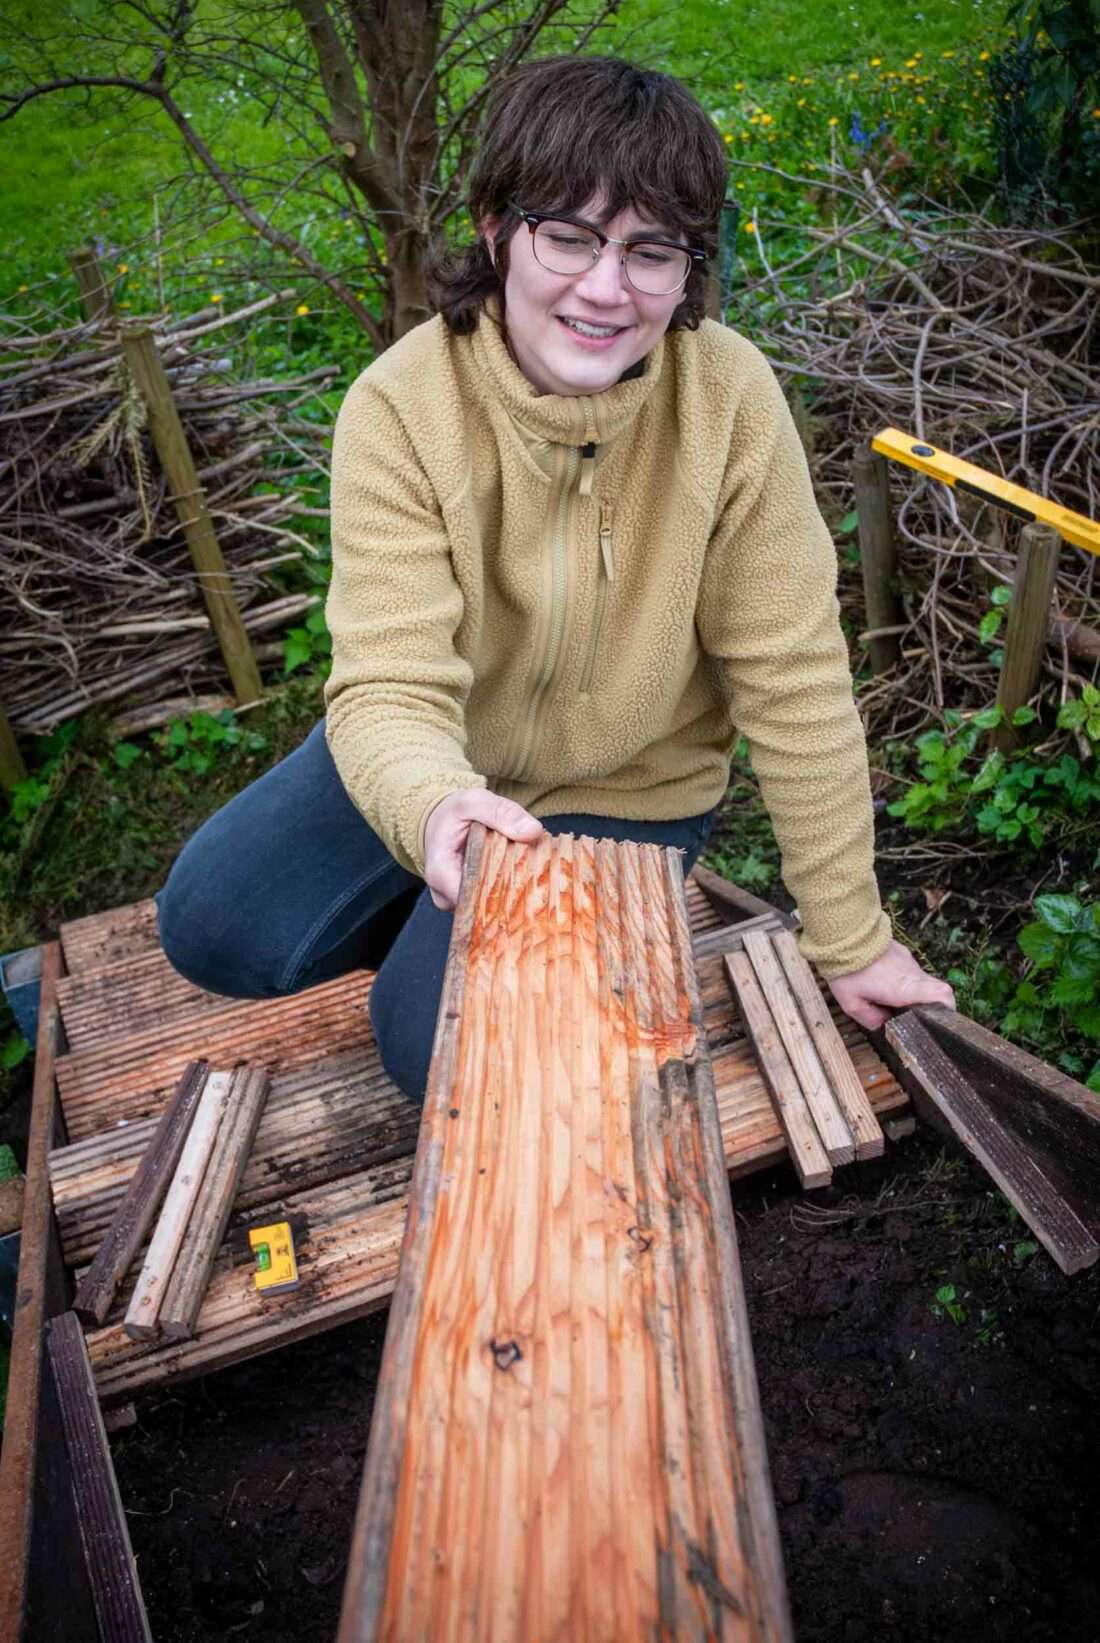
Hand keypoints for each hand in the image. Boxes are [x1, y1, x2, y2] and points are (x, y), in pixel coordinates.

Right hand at [423, 788, 543, 910]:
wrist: (441, 821)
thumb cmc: (455, 812)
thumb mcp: (475, 801)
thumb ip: (501, 812)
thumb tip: (533, 831)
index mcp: (441, 874)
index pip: (474, 899)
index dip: (503, 891)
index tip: (527, 876)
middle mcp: (445, 896)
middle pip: (484, 907)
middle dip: (511, 892)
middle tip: (534, 872)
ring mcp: (457, 903)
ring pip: (490, 908)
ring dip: (510, 892)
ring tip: (527, 872)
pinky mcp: (469, 903)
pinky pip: (490, 905)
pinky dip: (506, 891)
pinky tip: (519, 877)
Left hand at [827, 939, 954, 1031]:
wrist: (842, 934)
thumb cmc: (846, 969)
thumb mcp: (852, 1003)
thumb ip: (870, 1018)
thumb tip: (883, 1024)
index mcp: (904, 987)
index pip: (942, 994)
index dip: (947, 1008)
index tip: (938, 1019)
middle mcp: (912, 973)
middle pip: (934, 990)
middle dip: (925, 1005)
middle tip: (906, 1013)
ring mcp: (908, 960)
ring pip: (919, 980)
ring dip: (909, 991)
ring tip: (884, 996)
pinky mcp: (901, 952)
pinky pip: (907, 970)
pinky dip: (899, 979)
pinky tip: (879, 980)